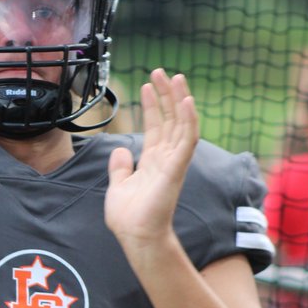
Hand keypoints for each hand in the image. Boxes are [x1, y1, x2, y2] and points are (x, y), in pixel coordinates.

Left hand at [105, 68, 199, 256]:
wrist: (135, 236)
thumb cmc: (129, 217)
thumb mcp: (118, 185)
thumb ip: (120, 167)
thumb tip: (121, 149)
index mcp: (153, 161)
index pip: (156, 126)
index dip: (152, 105)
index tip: (146, 85)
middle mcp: (166, 158)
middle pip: (169, 119)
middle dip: (166, 94)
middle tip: (160, 71)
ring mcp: (173, 162)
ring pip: (181, 123)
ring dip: (178, 99)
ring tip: (174, 76)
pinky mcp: (176, 168)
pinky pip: (187, 140)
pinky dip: (188, 119)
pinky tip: (186, 100)